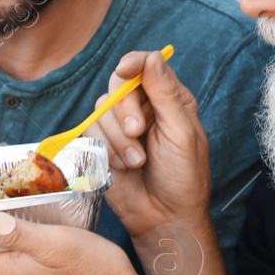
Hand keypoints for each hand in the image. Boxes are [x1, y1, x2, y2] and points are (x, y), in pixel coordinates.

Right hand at [87, 49, 212, 237]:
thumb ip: (165, 94)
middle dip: (125, 108)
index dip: (133, 63)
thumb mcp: (181, 133)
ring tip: (138, 161)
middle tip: (138, 131)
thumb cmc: (183, 177)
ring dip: (119, 138)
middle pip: (119, 84)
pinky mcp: (103, 145)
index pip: (146, 65)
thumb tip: (154, 57)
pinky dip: (107, 150)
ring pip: (102, 109)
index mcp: (169, 99)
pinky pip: (91, 132)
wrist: (164, 217)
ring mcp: (121, 126)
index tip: (126, 71)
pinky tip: (124, 167)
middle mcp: (144, 108)